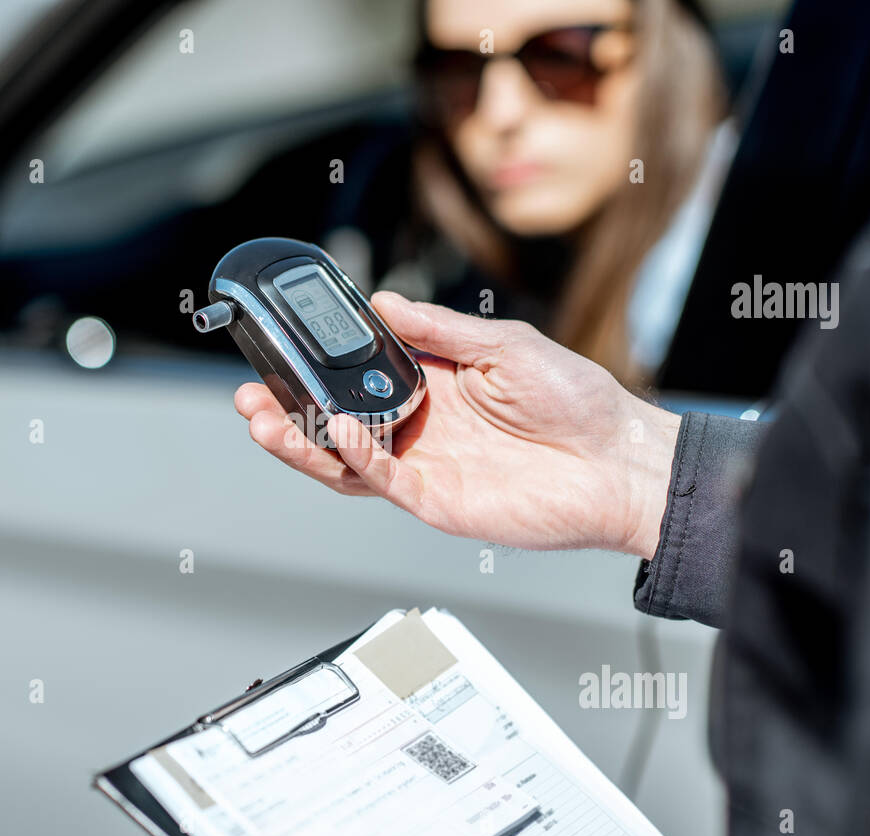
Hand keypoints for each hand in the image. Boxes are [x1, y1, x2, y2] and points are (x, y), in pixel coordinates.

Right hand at [233, 291, 679, 558]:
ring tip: (267, 419)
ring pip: (343, 460)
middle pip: (334, 423)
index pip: (356, 377)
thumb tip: (383, 302)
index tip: (280, 348)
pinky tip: (340, 432)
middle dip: (287, 411)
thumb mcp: (505, 345)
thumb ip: (441, 330)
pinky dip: (355, 459)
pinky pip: (381, 481)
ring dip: (302, 441)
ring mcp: (423, 466)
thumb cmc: (577, 402)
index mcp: (430, 385)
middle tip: (252, 394)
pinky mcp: (436, 500)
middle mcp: (417, 427)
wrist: (617, 462)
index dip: (316, 367)